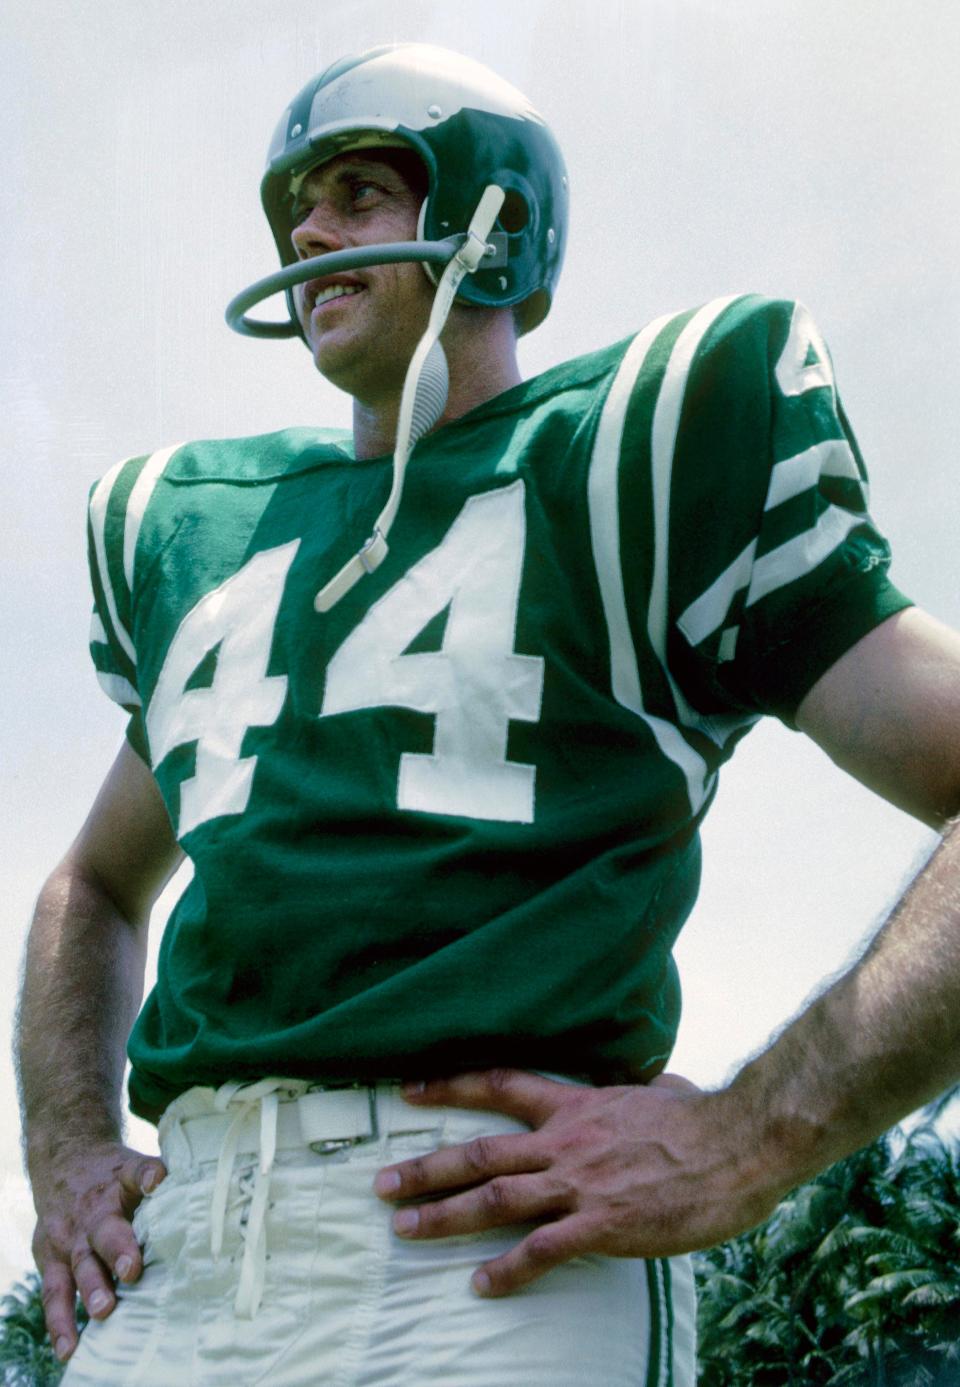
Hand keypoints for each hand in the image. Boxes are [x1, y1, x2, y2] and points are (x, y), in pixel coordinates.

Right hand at [30, 1141, 166, 1362]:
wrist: (65, 1162)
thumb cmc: (115, 1176)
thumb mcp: (137, 1166)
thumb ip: (167, 1183)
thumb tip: (216, 1197)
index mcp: (121, 1180)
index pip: (136, 1172)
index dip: (148, 1176)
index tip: (157, 1181)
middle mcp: (94, 1210)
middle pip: (106, 1228)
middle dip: (118, 1249)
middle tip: (132, 1270)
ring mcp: (70, 1236)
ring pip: (80, 1263)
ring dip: (92, 1288)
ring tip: (104, 1310)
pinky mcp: (49, 1258)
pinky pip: (53, 1293)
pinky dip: (60, 1322)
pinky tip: (69, 1348)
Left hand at [374, 1068, 777, 1295]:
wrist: (738, 1144)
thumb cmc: (705, 1118)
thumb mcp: (661, 1091)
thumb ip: (642, 1090)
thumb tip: (656, 1083)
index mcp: (575, 1105)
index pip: (499, 1086)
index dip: (450, 1087)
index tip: (409, 1090)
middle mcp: (565, 1141)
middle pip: (479, 1153)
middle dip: (425, 1169)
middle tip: (381, 1185)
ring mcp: (579, 1183)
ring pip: (494, 1199)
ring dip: (444, 1216)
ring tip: (404, 1230)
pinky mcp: (601, 1224)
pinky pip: (541, 1250)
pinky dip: (507, 1270)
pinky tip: (481, 1286)